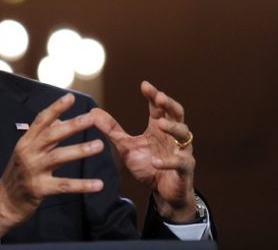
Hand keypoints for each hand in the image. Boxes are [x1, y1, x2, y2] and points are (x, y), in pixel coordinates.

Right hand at [0, 93, 104, 243]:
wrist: (4, 203)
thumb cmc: (19, 174)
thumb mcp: (27, 151)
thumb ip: (44, 136)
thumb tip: (59, 118)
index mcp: (26, 142)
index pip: (41, 120)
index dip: (56, 108)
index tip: (71, 97)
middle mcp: (28, 153)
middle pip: (51, 135)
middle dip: (72, 125)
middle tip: (91, 118)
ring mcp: (33, 170)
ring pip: (59, 157)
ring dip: (80, 150)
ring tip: (99, 145)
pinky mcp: (39, 189)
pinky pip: (64, 185)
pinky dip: (82, 185)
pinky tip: (98, 184)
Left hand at [91, 81, 196, 221]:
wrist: (163, 193)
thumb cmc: (148, 166)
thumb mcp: (126, 146)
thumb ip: (112, 130)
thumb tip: (92, 112)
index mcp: (159, 128)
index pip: (159, 107)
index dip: (153, 95)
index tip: (144, 84)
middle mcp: (173, 136)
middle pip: (177, 113)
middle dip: (169, 104)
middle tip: (160, 97)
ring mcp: (181, 151)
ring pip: (183, 134)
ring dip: (173, 127)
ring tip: (161, 124)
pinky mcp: (185, 169)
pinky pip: (180, 162)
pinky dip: (168, 161)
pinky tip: (156, 161)